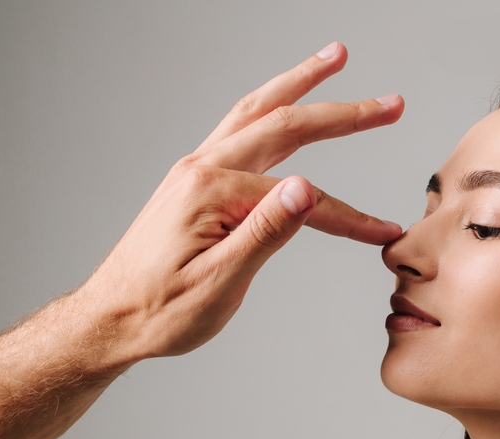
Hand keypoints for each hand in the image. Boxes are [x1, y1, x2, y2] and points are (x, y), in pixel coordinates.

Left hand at [73, 42, 403, 364]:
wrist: (109, 319)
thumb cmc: (160, 311)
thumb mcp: (218, 283)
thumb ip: (264, 232)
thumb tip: (307, 188)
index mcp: (211, 192)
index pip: (301, 199)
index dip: (349, 217)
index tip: (382, 233)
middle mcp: (202, 168)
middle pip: (284, 124)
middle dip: (343, 112)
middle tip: (390, 103)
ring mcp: (195, 170)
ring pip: (257, 111)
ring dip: (300, 83)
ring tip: (335, 58)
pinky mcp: (194, 181)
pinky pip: (239, 129)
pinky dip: (270, 106)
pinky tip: (283, 103)